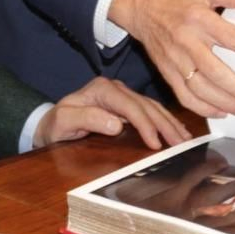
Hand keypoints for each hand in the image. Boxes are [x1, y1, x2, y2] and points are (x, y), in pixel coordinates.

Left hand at [33, 76, 190, 149]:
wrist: (49, 123)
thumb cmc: (55, 124)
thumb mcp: (63, 122)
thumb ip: (87, 119)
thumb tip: (116, 124)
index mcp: (102, 89)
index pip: (130, 106)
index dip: (145, 124)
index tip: (156, 144)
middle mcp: (115, 89)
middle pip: (146, 105)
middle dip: (165, 125)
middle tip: (182, 144)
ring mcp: (122, 95)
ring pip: (152, 107)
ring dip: (170, 123)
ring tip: (186, 140)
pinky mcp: (126, 105)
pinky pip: (150, 111)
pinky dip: (165, 122)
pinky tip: (177, 132)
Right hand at [108, 0, 234, 117]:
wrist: (142, 8)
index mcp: (199, 18)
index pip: (230, 37)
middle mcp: (186, 40)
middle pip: (213, 70)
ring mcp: (175, 59)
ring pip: (199, 88)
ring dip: (224, 102)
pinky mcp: (167, 72)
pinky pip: (184, 96)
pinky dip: (203, 108)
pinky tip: (221, 111)